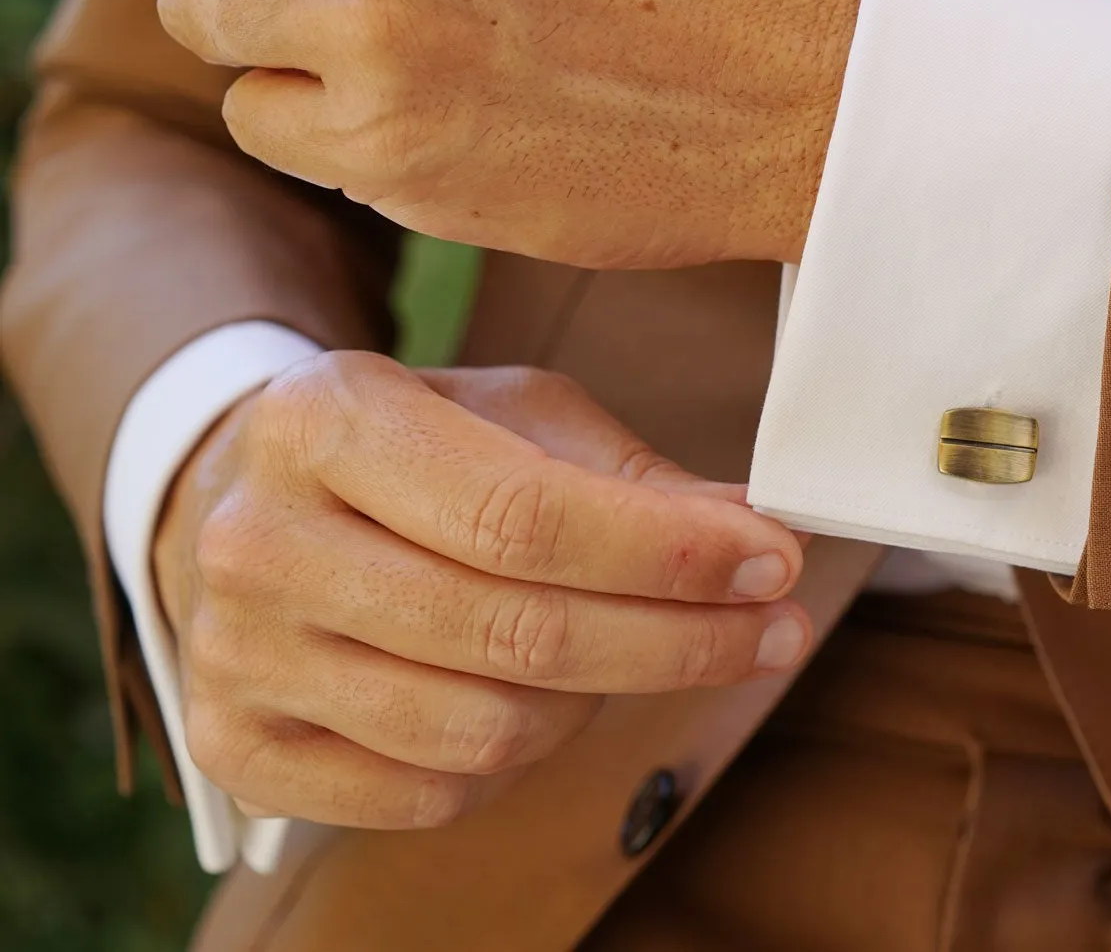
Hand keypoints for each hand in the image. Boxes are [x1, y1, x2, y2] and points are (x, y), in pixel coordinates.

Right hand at [151, 353, 809, 828]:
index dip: (668, 555)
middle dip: (677, 640)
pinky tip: (556, 702)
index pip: (524, 516)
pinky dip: (520, 761)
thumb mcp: (513, 415)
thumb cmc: (410, 448)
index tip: (772, 560)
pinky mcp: (239, 748)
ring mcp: (238, 654)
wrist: (251, 499)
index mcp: (328, 420)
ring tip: (648, 651)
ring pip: (482, 728)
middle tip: (772, 628)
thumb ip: (631, 477)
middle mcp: (261, 540)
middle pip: (514, 633)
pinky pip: (428, 794)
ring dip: (603, 701)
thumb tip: (761, 532)